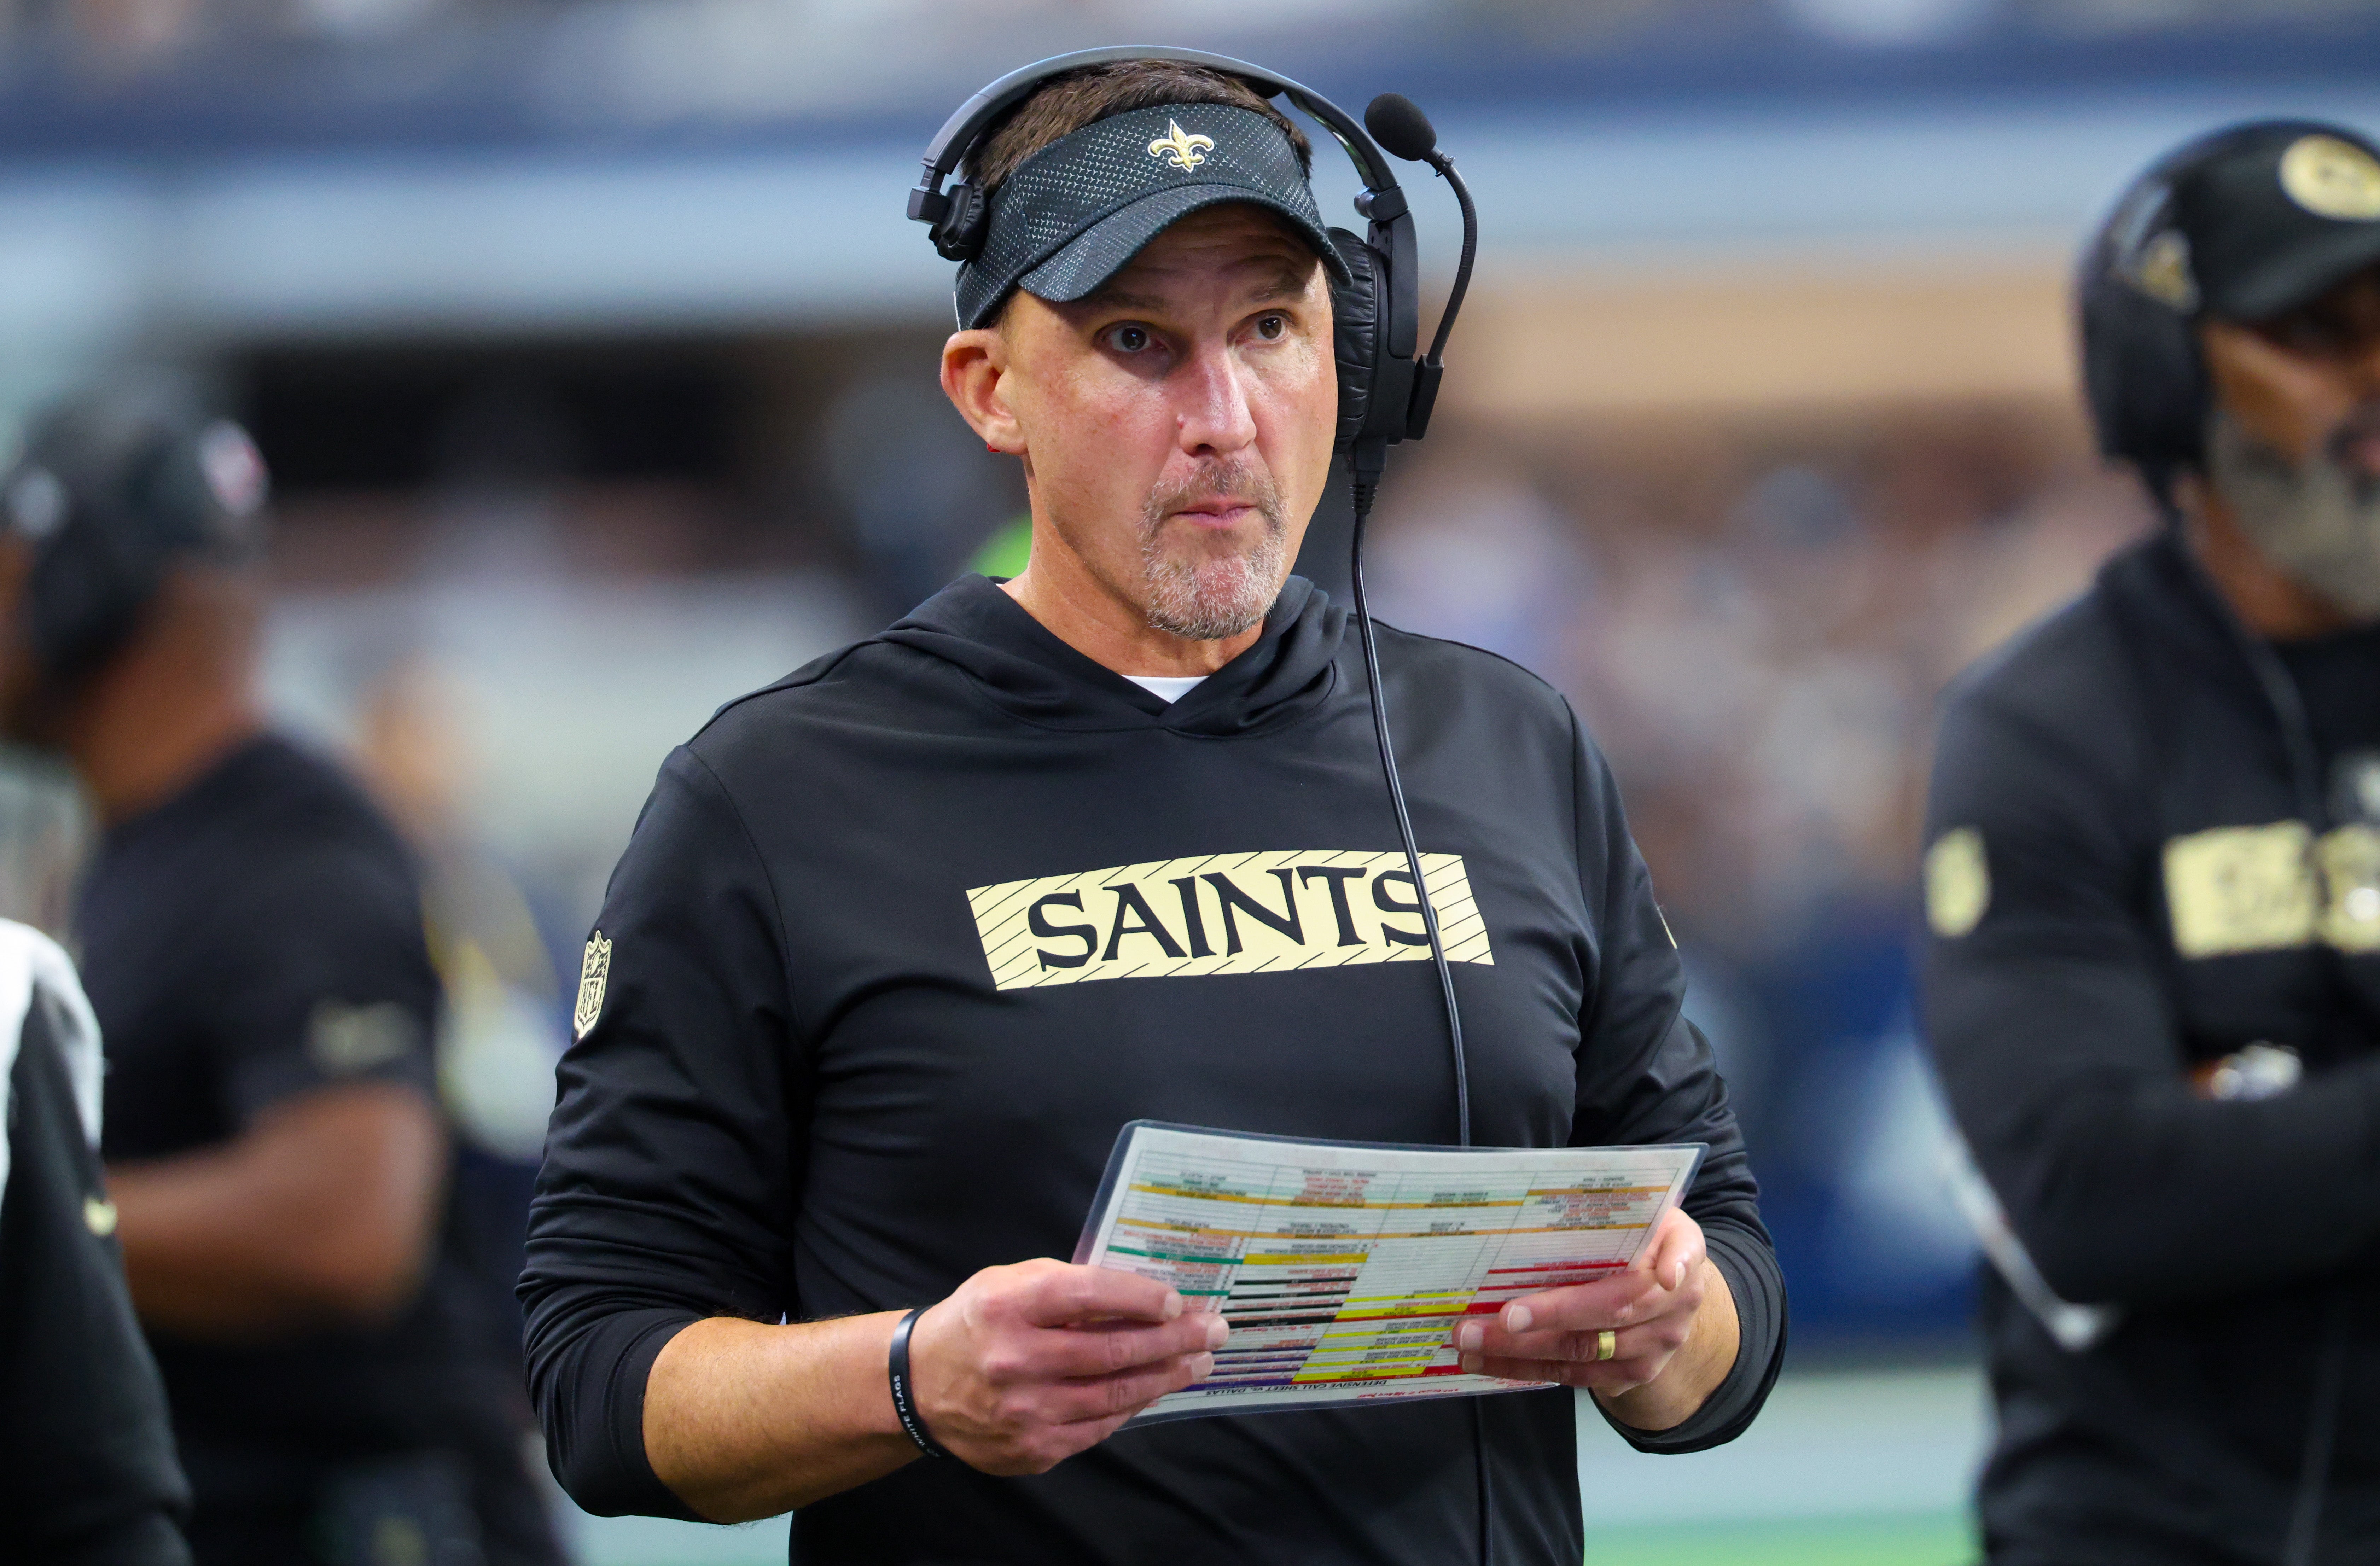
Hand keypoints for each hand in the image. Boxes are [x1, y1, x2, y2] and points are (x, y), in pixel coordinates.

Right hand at [905, 1259, 1227, 1474]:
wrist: (919, 1387)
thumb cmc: (977, 1323)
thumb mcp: (1009, 1283)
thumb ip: (1066, 1284)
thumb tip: (1138, 1294)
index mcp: (1008, 1307)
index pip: (1088, 1295)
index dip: (1139, 1297)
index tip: (1177, 1300)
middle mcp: (1015, 1360)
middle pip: (1111, 1350)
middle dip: (1173, 1340)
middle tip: (1212, 1331)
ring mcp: (1024, 1412)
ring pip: (1114, 1395)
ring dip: (1165, 1376)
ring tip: (1199, 1362)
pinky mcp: (1032, 1448)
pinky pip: (1097, 1428)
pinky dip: (1131, 1407)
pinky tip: (1155, 1389)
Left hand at [1450, 1207, 1707, 1397]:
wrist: (1673, 1286)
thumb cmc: (1646, 1236)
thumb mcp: (1651, 1211)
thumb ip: (1628, 1206)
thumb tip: (1578, 1190)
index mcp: (1682, 1257)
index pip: (1662, 1265)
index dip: (1657, 1270)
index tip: (1643, 1280)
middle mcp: (1673, 1309)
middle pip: (1605, 1316)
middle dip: (1545, 1318)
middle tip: (1491, 1319)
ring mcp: (1654, 1349)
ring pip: (1583, 1356)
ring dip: (1521, 1353)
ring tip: (1470, 1345)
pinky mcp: (1631, 1376)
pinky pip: (1576, 1378)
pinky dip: (1529, 1371)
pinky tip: (1489, 1363)